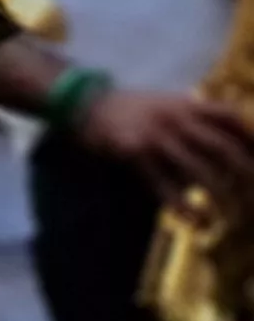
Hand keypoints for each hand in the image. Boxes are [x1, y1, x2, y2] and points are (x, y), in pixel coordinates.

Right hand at [77, 87, 253, 206]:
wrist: (84, 102)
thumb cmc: (130, 106)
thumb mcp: (167, 102)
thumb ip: (196, 116)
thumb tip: (228, 143)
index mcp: (187, 104)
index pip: (231, 118)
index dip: (252, 139)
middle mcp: (176, 118)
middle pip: (223, 147)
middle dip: (246, 174)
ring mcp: (156, 135)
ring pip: (198, 169)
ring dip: (219, 195)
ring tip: (232, 216)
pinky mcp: (134, 153)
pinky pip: (163, 183)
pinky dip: (180, 203)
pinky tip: (192, 218)